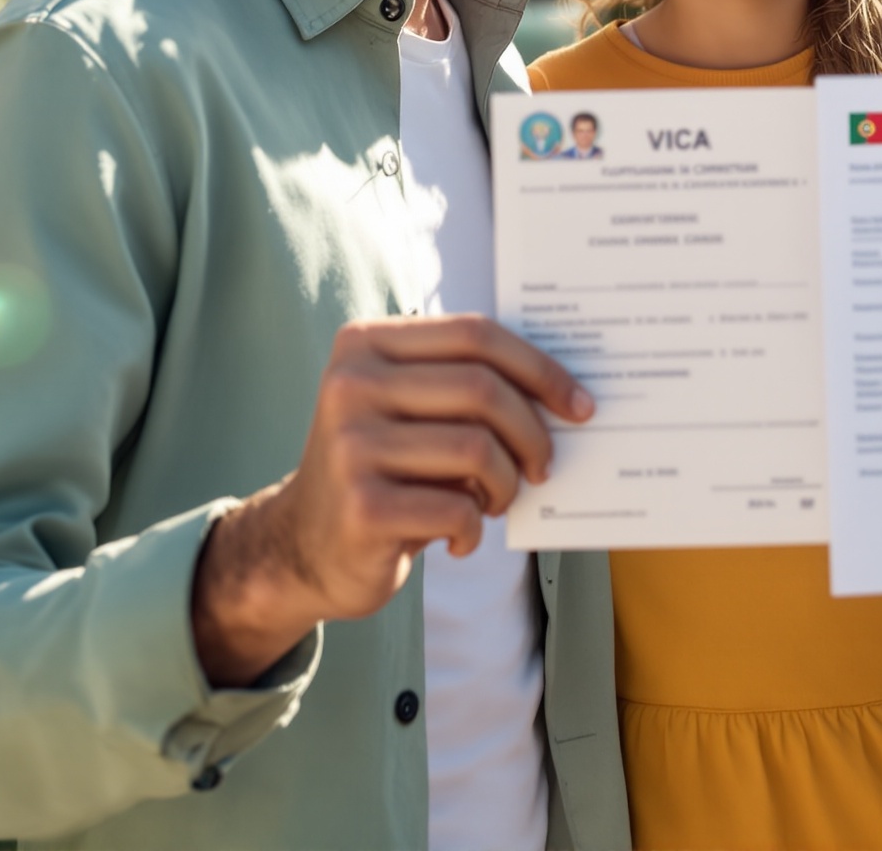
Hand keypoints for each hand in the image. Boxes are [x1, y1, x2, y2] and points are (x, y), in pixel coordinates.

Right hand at [191, 314, 592, 686]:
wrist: (302, 546)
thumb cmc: (383, 467)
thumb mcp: (408, 407)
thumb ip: (463, 383)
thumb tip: (563, 392)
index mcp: (367, 344)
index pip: (475, 334)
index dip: (538, 367)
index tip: (579, 403)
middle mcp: (351, 385)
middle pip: (481, 388)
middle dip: (532, 430)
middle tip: (545, 465)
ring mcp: (350, 446)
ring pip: (477, 449)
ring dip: (506, 484)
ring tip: (496, 501)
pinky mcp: (361, 507)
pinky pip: (457, 507)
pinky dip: (474, 527)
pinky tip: (460, 536)